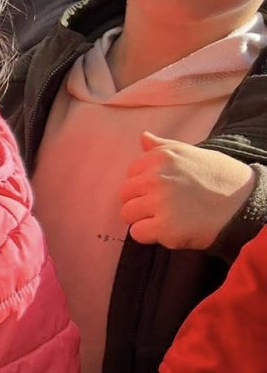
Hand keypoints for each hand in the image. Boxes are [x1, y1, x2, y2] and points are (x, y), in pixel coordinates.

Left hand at [120, 133, 254, 250]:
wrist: (247, 204)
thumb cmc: (220, 178)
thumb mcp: (193, 154)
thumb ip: (163, 147)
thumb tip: (142, 137)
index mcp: (161, 157)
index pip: (131, 173)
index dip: (145, 184)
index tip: (166, 189)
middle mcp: (156, 177)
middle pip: (125, 194)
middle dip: (141, 201)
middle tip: (167, 206)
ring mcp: (159, 202)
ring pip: (128, 214)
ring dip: (144, 218)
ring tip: (170, 217)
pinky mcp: (165, 227)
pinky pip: (138, 233)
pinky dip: (151, 235)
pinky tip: (171, 229)